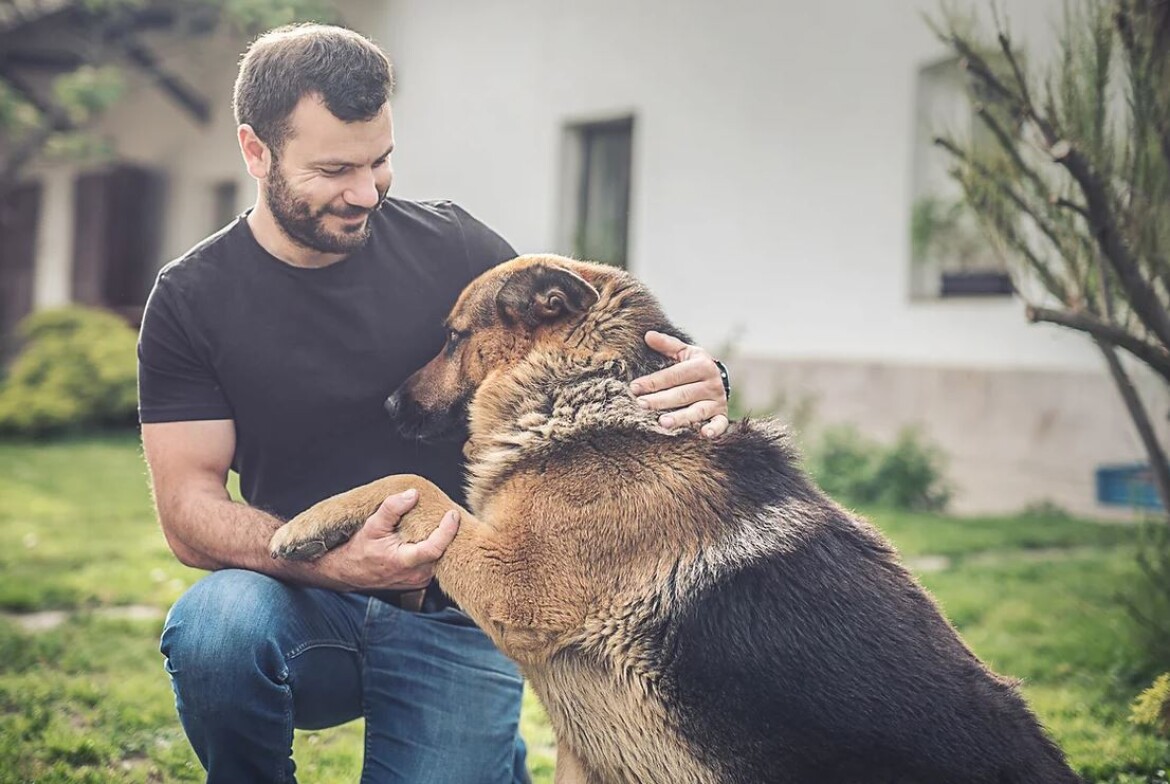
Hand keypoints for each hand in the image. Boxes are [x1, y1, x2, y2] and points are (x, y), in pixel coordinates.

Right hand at [314, 489, 459, 591]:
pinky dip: (434, 551)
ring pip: (439, 560)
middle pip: (443, 553)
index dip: (448, 531)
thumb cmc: (359, 549)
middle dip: (448, 534)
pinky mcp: (418, 582)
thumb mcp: (372, 525)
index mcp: (404, 561)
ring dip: (441, 543)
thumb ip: (392, 508)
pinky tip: (429, 538)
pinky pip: (433, 565)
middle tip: (450, 515)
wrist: (348, 572)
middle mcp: (415, 575)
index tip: (452, 514)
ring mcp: (418, 581)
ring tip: (441, 524)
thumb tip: (413, 494)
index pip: (435, 548)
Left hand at [630, 331, 729, 437]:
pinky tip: (703, 435)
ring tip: (663, 423)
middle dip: (661, 400)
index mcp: (701, 365)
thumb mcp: (685, 352)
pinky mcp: (722, 415)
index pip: (674, 375)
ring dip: (681, 418)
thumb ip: (667, 345)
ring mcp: (717, 401)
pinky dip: (714, 430)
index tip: (634, 388)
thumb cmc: (694, 366)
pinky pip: (720, 424)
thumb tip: (647, 335)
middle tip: (641, 405)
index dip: (654, 381)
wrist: (719, 379)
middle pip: (683, 394)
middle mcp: (711, 383)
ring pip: (697, 411)